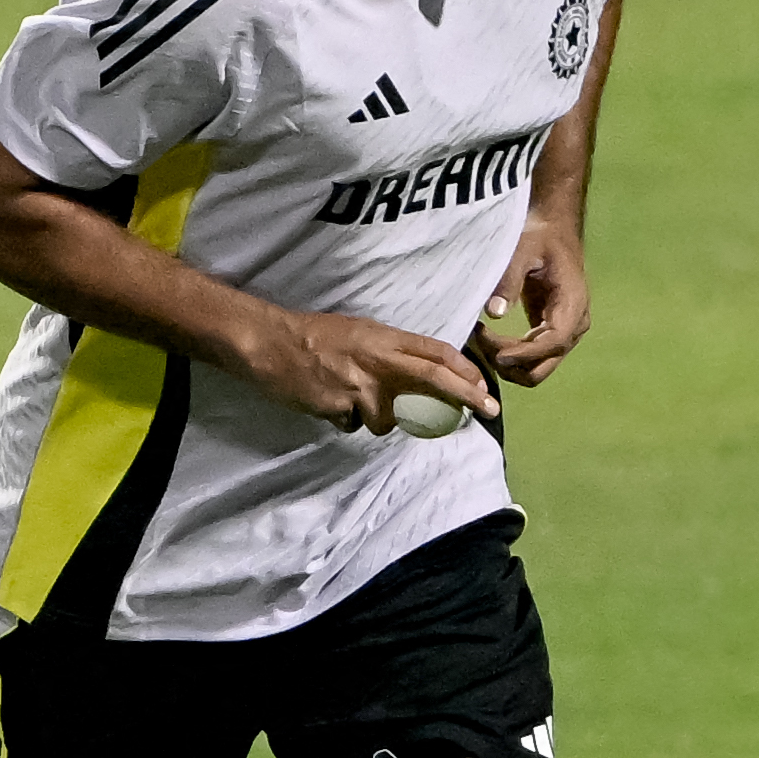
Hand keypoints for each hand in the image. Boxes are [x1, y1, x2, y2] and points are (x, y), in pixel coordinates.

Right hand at [234, 308, 493, 435]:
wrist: (269, 344)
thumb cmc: (313, 336)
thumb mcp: (359, 332)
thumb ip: (389, 352)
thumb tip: (418, 375)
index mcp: (383, 337)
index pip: (436, 351)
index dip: (465, 370)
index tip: (484, 387)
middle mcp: (378, 359)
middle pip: (433, 378)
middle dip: (466, 396)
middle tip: (488, 410)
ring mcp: (359, 385)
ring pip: (387, 418)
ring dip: (375, 418)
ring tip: (347, 397)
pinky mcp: (339, 407)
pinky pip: (353, 425)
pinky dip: (344, 419)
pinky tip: (327, 401)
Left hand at [478, 220, 590, 385]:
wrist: (553, 232)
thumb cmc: (540, 237)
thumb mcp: (523, 249)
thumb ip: (510, 279)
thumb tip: (494, 312)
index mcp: (573, 304)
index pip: (554, 342)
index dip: (525, 353)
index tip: (496, 354)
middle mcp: (574, 325)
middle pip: (543, 366)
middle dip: (510, 364)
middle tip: (479, 340)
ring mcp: (564, 334)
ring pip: (535, 369)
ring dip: (506, 363)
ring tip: (480, 337)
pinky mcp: (550, 335)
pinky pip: (530, 358)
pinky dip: (508, 356)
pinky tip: (487, 338)